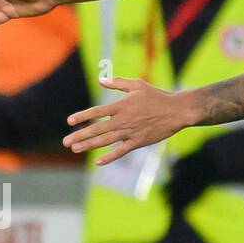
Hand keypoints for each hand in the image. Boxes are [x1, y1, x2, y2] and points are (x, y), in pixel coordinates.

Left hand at [63, 77, 191, 165]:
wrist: (177, 111)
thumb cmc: (157, 96)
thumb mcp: (137, 85)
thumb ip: (118, 83)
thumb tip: (100, 80)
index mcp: (122, 105)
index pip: (97, 111)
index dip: (83, 116)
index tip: (70, 121)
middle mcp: (123, 119)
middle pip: (97, 129)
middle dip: (80, 136)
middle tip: (66, 141)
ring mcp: (130, 132)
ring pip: (106, 140)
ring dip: (89, 145)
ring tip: (75, 149)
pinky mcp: (138, 142)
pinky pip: (121, 151)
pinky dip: (110, 157)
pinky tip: (98, 162)